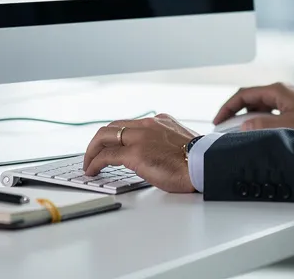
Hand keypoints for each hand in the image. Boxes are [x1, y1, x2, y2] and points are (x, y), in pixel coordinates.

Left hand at [82, 114, 198, 193]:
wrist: (205, 165)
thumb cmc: (198, 161)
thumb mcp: (179, 144)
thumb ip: (163, 144)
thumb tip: (153, 158)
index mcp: (159, 121)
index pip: (128, 124)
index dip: (114, 135)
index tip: (108, 145)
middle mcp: (148, 124)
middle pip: (112, 127)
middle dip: (98, 141)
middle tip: (92, 154)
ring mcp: (140, 137)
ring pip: (104, 136)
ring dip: (92, 150)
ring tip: (88, 164)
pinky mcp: (135, 153)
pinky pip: (106, 155)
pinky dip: (95, 162)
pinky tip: (92, 171)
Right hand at [213, 82, 293, 132]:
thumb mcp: (287, 125)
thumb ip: (262, 125)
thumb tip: (243, 126)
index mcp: (276, 90)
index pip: (243, 95)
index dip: (227, 108)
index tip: (218, 120)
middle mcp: (279, 92)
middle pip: (249, 100)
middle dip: (235, 114)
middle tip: (224, 129)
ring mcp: (285, 100)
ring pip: (258, 108)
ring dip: (247, 119)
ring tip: (239, 133)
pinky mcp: (291, 109)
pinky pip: (268, 113)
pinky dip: (259, 122)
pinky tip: (258, 133)